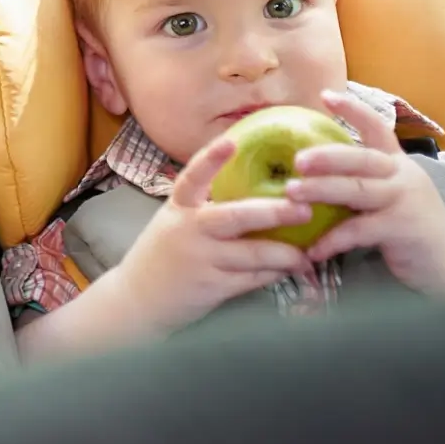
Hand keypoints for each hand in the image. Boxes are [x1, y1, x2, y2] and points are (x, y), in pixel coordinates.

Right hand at [110, 133, 316, 332]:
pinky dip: (273, 274)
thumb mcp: (174, 222)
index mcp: (178, 208)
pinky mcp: (210, 288)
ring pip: (251, 254)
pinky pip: (250, 279)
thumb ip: (203, 207)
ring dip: (283, 253)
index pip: (192, 178)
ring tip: (307, 253)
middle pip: (233, 216)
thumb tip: (249, 190)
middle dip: (272, 212)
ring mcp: (200, 260)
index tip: (231, 142)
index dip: (210, 159)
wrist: (137, 300)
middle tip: (303, 207)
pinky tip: (289, 270)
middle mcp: (188, 230)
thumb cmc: (164, 255)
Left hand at [285, 89, 444, 289]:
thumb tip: (312, 171)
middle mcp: (402, 175)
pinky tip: (312, 249)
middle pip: (362, 159)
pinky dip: (333, 239)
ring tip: (290, 193)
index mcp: (397, 162)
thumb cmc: (409, 224)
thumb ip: (363, 180)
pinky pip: (361, 231)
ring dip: (322, 190)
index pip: (377, 127)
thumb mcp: (391, 193)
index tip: (325, 95)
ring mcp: (405, 201)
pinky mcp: (403, 229)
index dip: (353, 110)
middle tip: (297, 159)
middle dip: (327, 156)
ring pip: (358, 191)